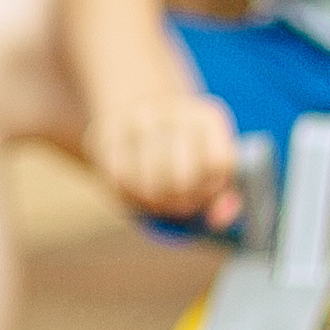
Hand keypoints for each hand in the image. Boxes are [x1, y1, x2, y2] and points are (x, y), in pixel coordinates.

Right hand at [83, 88, 241, 228]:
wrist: (138, 110)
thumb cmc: (184, 152)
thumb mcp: (212, 166)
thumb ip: (225, 196)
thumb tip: (218, 218)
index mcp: (207, 117)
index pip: (217, 165)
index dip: (210, 190)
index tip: (204, 192)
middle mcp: (173, 111)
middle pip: (182, 179)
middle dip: (181, 203)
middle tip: (178, 204)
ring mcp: (136, 118)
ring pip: (148, 185)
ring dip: (153, 204)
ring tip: (157, 200)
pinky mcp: (105, 131)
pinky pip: (118, 181)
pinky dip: (127, 196)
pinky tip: (134, 190)